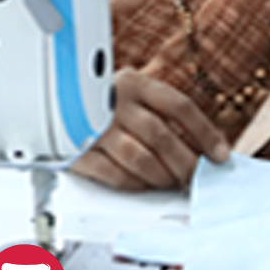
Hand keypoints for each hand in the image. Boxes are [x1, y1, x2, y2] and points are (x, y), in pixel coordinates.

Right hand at [72, 68, 229, 190]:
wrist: (48, 100)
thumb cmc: (103, 103)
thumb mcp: (133, 95)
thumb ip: (164, 115)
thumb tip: (206, 147)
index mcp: (136, 83)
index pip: (181, 106)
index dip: (205, 133)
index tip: (220, 154)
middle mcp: (115, 102)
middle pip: (162, 136)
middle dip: (186, 162)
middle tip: (197, 178)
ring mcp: (94, 126)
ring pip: (140, 158)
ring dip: (163, 176)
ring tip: (174, 184)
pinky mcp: (76, 150)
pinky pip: (113, 174)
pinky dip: (135, 184)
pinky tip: (145, 186)